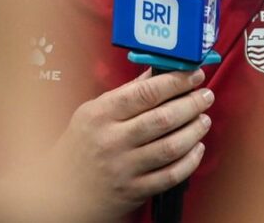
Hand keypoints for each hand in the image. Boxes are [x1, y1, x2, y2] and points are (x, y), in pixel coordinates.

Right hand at [20, 67, 213, 221]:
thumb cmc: (79, 146)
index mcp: (101, 115)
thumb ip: (126, 92)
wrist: (59, 191)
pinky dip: (189, 161)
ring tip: (204, 119)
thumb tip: (157, 71)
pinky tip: (197, 147)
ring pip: (170, 146)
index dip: (175, 81)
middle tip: (205, 95)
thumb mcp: (92, 111)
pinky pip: (170, 175)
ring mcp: (124, 167)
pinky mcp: (134, 191)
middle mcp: (112, 140)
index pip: (145, 93)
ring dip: (194, 130)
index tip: (193, 75)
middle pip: (163, 118)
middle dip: (191, 104)